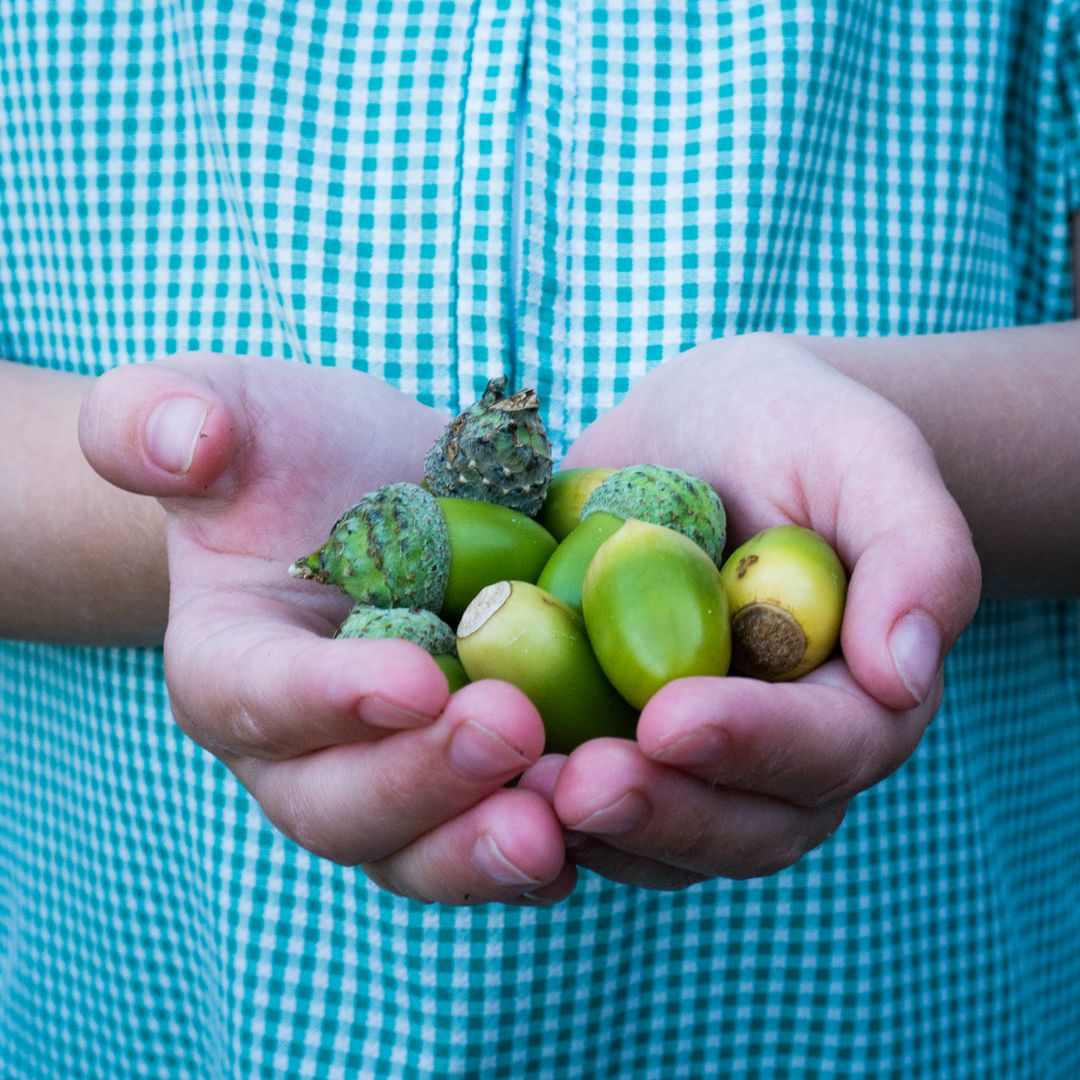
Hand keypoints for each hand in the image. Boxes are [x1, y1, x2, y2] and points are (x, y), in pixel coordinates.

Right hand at [79, 355, 573, 904]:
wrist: (382, 491)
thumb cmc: (294, 451)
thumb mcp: (227, 407)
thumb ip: (159, 414)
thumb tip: (175, 442)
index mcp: (230, 667)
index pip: (257, 697)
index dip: (327, 700)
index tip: (415, 679)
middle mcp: (304, 752)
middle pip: (343, 805)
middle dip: (423, 783)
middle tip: (511, 733)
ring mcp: (392, 777)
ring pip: (423, 849)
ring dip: (489, 847)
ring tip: (564, 817)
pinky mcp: (475, 780)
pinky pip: (504, 829)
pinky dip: (558, 837)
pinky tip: (619, 811)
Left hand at [520, 333, 980, 888]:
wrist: (700, 432)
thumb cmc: (791, 427)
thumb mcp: (862, 451)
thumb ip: (915, 548)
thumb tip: (906, 670)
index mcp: (856, 695)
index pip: (827, 747)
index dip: (755, 744)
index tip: (671, 717)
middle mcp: (780, 752)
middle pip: (743, 825)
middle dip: (664, 811)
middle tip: (580, 785)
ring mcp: (695, 760)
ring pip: (662, 838)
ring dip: (592, 829)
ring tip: (515, 792)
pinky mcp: (618, 742)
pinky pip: (586, 800)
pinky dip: (536, 800)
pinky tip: (474, 770)